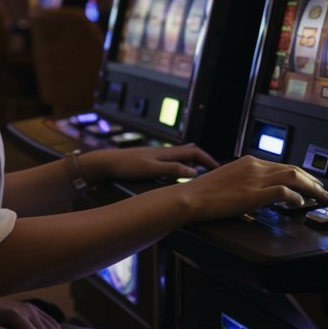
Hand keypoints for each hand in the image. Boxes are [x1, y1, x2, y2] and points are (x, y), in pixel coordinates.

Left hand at [83, 143, 221, 182]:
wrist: (107, 163)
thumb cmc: (127, 166)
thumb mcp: (152, 170)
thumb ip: (173, 171)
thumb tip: (195, 173)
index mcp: (167, 152)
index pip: (195, 152)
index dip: (209, 160)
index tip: (220, 170)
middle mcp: (164, 152)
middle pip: (190, 152)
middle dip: (204, 161)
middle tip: (215, 172)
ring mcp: (158, 156)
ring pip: (181, 157)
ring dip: (193, 164)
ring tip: (202, 175)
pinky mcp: (151, 161)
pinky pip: (173, 162)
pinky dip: (182, 167)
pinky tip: (180, 176)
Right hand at [176, 155, 327, 220]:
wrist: (191, 197)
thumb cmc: (203, 193)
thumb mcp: (228, 181)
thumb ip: (245, 182)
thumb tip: (258, 194)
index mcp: (248, 162)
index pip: (282, 165)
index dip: (300, 174)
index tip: (308, 182)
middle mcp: (254, 166)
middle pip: (292, 168)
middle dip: (312, 179)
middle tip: (322, 190)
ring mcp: (255, 179)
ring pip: (293, 176)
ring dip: (311, 186)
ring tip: (320, 196)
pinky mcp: (254, 193)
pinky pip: (284, 191)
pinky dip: (296, 196)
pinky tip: (300, 203)